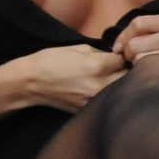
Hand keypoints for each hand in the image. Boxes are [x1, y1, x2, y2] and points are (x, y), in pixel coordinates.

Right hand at [7, 44, 124, 111]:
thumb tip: (116, 56)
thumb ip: (101, 53)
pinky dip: (109, 94)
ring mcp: (95, 100)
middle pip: (128, 77)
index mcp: (96, 67)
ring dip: (120, 83)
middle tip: (119, 66)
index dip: (123, 56)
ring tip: (110, 77)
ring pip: (121, 91)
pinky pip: (107, 100)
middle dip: (126, 70)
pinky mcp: (89, 109)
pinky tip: (100, 88)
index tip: (118, 55)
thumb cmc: (51, 61)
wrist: (30, 83)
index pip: (124, 60)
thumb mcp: (78, 48)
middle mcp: (99, 85)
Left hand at [113, 14, 158, 82]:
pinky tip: (152, 73)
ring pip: (140, 59)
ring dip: (137, 66)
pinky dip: (146, 73)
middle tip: (133, 61)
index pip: (137, 23)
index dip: (123, 37)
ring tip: (145, 67)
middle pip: (134, 44)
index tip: (118, 48)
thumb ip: (149, 32)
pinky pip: (151, 70)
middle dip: (128, 54)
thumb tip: (118, 45)